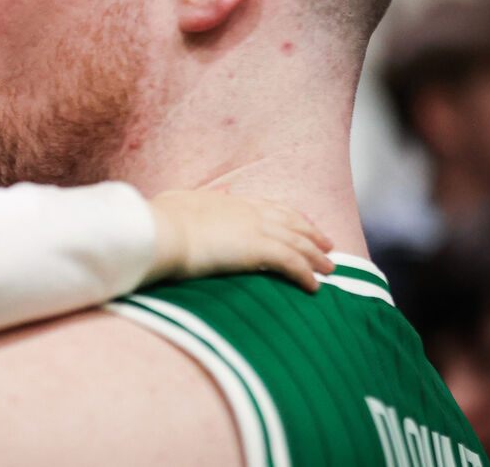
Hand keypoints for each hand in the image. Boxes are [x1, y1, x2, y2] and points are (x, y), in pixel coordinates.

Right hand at [147, 190, 334, 291]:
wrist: (161, 231)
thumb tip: (184, 203)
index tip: (302, 224)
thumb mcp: (174, 203)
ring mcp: (255, 229)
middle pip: (291, 222)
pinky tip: (313, 286)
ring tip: (330, 269)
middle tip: (327, 245)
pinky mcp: (258, 249)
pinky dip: (305, 274)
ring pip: (298, 242)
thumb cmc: (159, 220)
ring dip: (316, 257)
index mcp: (229, 202)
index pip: (269, 207)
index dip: (289, 216)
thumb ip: (186, 204)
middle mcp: (248, 212)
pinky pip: (292, 263)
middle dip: (312, 234)